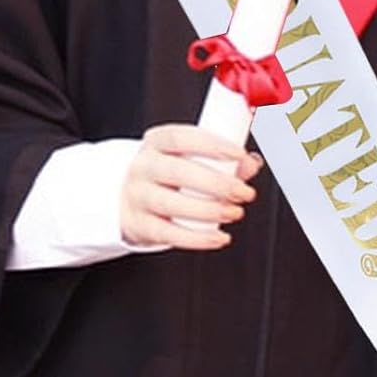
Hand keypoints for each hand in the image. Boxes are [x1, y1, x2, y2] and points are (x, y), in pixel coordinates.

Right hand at [120, 123, 261, 250]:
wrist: (125, 196)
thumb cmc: (165, 174)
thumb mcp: (185, 157)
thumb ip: (221, 158)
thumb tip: (252, 163)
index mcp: (156, 142)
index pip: (182, 137)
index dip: (212, 145)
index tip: (239, 155)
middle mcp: (143, 166)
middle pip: (179, 172)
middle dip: (218, 184)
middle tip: (244, 192)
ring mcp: (138, 196)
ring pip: (173, 204)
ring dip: (210, 211)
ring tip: (234, 212)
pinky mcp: (140, 226)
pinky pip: (169, 234)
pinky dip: (198, 239)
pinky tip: (219, 237)